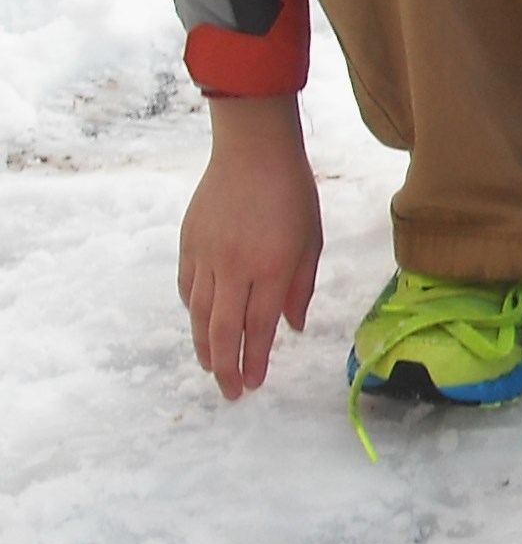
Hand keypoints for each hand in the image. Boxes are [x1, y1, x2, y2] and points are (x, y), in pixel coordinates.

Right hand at [178, 94, 323, 400]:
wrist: (253, 151)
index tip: (252, 385)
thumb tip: (292, 328)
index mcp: (272, 267)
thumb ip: (301, 287)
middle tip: (230, 392)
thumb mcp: (312, 240)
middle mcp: (235, 267)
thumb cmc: (293, 193)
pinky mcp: (188, 245)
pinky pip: (187, 289)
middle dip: (225, 367)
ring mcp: (207, 256)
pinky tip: (201, 325)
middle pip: (222, 330)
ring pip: (199, 314)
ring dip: (205, 347)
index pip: (258, 327)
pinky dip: (193, 313)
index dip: (254, 360)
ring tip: (213, 368)